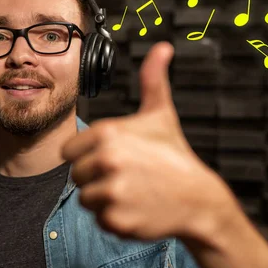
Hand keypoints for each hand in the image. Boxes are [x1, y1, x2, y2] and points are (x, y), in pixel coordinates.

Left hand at [61, 41, 234, 241]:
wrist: (199, 199)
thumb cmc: (174, 155)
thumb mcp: (161, 114)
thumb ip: (152, 80)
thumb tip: (162, 47)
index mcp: (107, 132)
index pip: (69, 151)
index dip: (88, 156)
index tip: (113, 158)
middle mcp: (106, 160)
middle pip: (76, 176)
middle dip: (96, 178)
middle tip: (127, 177)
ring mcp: (112, 191)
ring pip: (85, 199)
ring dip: (104, 199)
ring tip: (133, 192)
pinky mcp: (116, 220)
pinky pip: (98, 220)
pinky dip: (114, 218)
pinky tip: (137, 208)